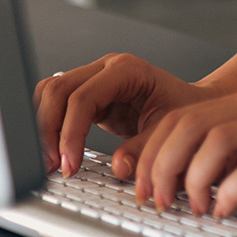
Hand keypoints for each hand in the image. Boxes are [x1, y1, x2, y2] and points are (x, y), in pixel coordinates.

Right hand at [34, 53, 215, 174]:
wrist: (193, 105)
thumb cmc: (185, 111)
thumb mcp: (169, 131)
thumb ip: (144, 148)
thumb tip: (118, 168)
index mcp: (127, 70)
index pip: (83, 97)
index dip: (70, 133)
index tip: (69, 164)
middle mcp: (106, 69)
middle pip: (58, 91)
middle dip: (49, 131)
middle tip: (52, 166)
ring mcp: (94, 79)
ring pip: (50, 93)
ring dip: (44, 128)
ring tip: (50, 161)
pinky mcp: (88, 95)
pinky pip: (57, 104)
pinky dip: (49, 126)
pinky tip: (54, 151)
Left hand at [122, 91, 236, 216]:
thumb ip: (218, 155)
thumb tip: (171, 181)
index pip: (176, 119)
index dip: (150, 154)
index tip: (141, 187)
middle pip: (189, 125)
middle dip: (163, 166)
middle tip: (159, 200)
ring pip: (216, 140)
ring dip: (195, 178)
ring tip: (194, 206)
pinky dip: (233, 189)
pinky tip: (226, 207)